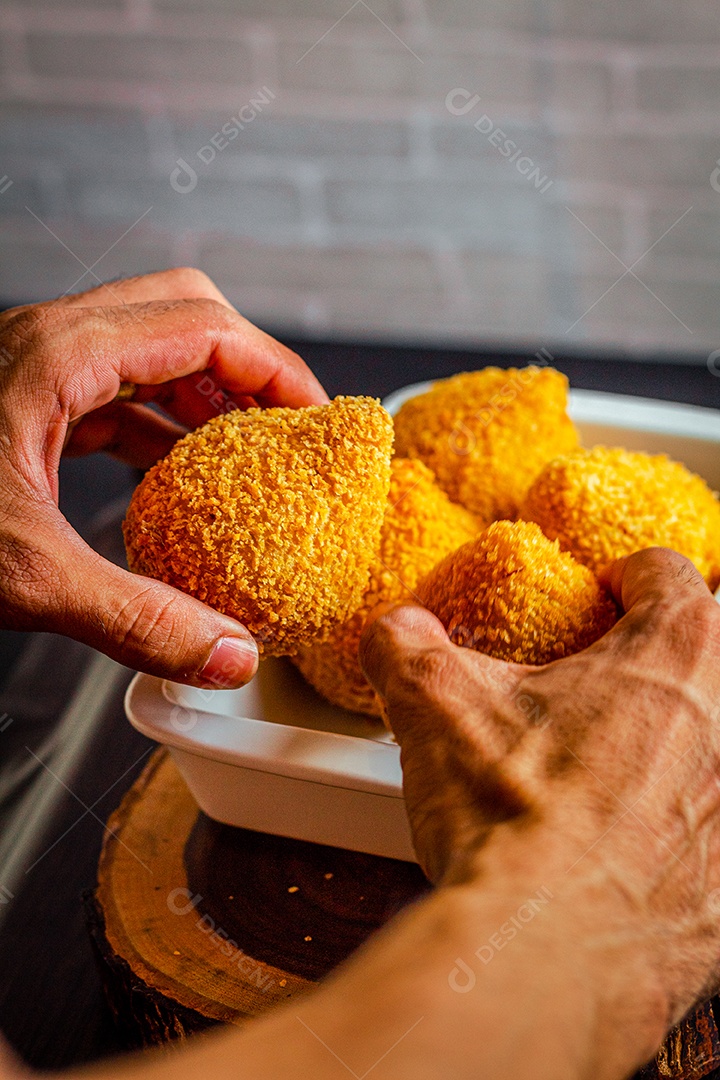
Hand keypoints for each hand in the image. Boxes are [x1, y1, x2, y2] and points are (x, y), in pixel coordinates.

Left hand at [0, 268, 327, 686]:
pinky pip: (114, 390)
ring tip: (248, 457)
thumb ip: (137, 619)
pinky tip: (176, 477)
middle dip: (247, 368)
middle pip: (184, 315)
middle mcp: (50, 343)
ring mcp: (34, 365)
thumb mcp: (25, 577)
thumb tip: (228, 657)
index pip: (203, 327)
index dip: (274, 369)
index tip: (315, 419)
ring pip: (149, 349)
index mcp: (58, 358)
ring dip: (204, 395)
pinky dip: (159, 424)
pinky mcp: (23, 399)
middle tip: (288, 430)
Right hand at [361, 549, 719, 1026]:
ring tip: (610, 770)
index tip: (600, 597)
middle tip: (604, 684)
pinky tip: (625, 850)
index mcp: (677, 653)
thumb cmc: (512, 822)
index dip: (625, 578)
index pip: (668, 575)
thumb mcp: (435, 707)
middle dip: (660, 662)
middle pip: (711, 656)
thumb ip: (408, 645)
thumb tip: (395, 631)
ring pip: (715, 744)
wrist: (545, 956)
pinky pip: (711, 833)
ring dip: (675, 744)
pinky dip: (679, 829)